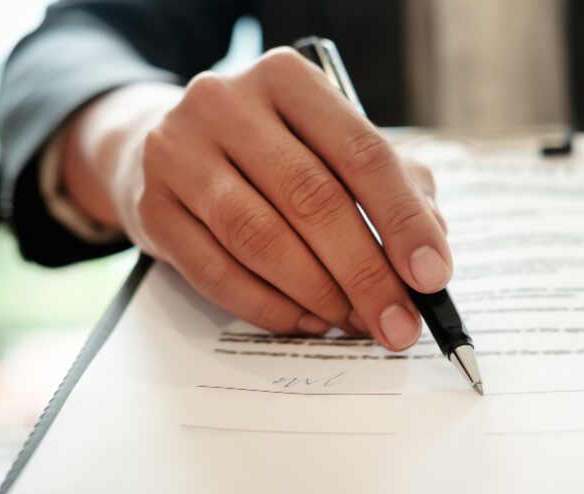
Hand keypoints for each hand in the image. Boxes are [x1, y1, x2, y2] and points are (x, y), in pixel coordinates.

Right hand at [62, 48, 450, 349]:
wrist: (167, 147)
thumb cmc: (272, 151)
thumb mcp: (334, 147)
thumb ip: (393, 188)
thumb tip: (428, 260)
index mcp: (287, 78)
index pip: (361, 153)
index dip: (403, 220)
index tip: (432, 277)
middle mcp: (227, 104)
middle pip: (312, 200)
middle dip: (366, 274)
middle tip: (398, 324)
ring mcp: (179, 153)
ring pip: (261, 239)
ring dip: (319, 295)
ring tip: (354, 322)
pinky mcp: (151, 207)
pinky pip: (216, 273)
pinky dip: (270, 308)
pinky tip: (305, 321)